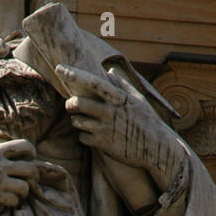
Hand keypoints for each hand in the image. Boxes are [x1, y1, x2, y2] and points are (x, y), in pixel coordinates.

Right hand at [0, 139, 40, 207]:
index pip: (26, 146)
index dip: (31, 153)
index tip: (28, 159)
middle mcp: (1, 164)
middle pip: (31, 169)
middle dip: (32, 176)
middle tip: (27, 180)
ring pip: (25, 187)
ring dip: (24, 192)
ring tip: (17, 193)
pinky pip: (14, 200)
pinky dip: (13, 202)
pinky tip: (7, 200)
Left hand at [58, 63, 179, 179]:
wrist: (155, 147)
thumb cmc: (146, 120)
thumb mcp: (138, 99)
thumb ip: (122, 84)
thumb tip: (109, 71)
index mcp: (118, 97)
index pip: (93, 82)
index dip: (75, 75)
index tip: (60, 68)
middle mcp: (110, 112)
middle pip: (78, 103)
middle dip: (70, 104)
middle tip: (71, 105)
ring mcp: (105, 129)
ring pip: (77, 121)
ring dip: (76, 120)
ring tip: (83, 120)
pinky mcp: (103, 145)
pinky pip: (82, 137)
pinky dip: (84, 136)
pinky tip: (92, 135)